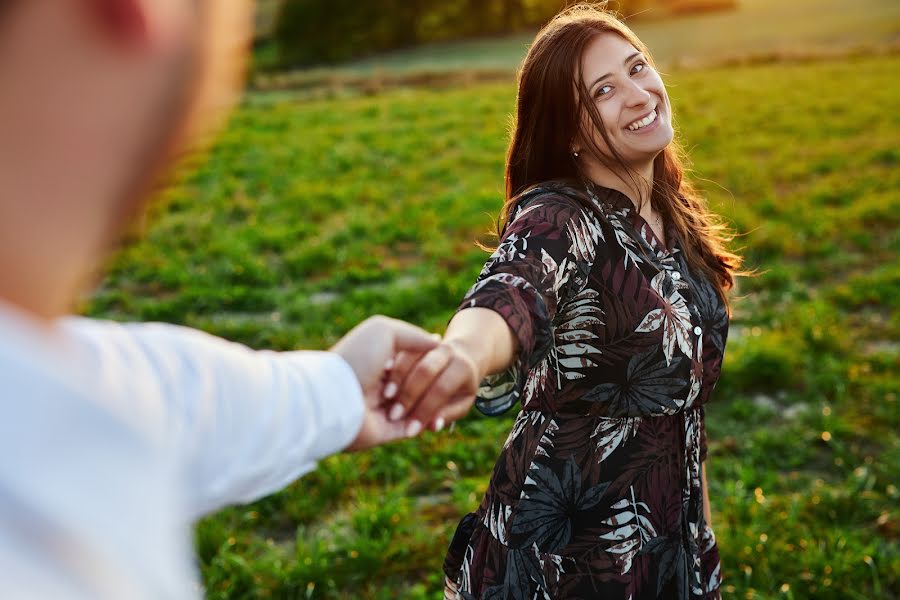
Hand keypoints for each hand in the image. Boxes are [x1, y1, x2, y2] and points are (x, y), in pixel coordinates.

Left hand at [330, 316, 439, 450]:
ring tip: (449, 397)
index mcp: (376, 360)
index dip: (427, 358)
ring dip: (431, 403)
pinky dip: (426, 423)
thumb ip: (413, 335)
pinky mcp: (386, 431)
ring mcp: (382, 408)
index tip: (443, 354)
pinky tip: (439, 416)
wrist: (336, 398)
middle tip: (448, 378)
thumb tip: (436, 342)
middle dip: (431, 382)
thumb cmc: (358, 359)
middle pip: (416, 383)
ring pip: (417, 406)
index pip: (410, 359)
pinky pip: (413, 426)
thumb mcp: (384, 331)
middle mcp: (379, 384)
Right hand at [383, 338, 481, 434]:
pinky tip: (383, 384)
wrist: (460, 359)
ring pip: (410, 356)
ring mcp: (432, 342)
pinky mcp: (418, 337)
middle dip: (409, 394)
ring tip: (386, 400)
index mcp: (463, 369)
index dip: (425, 411)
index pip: (442, 390)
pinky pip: (401, 351)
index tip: (410, 431)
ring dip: (396, 378)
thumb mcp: (459, 404)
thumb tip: (433, 425)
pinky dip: (391, 367)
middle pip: (426, 370)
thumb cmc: (459, 388)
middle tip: (393, 415)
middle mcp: (449, 351)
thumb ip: (446, 415)